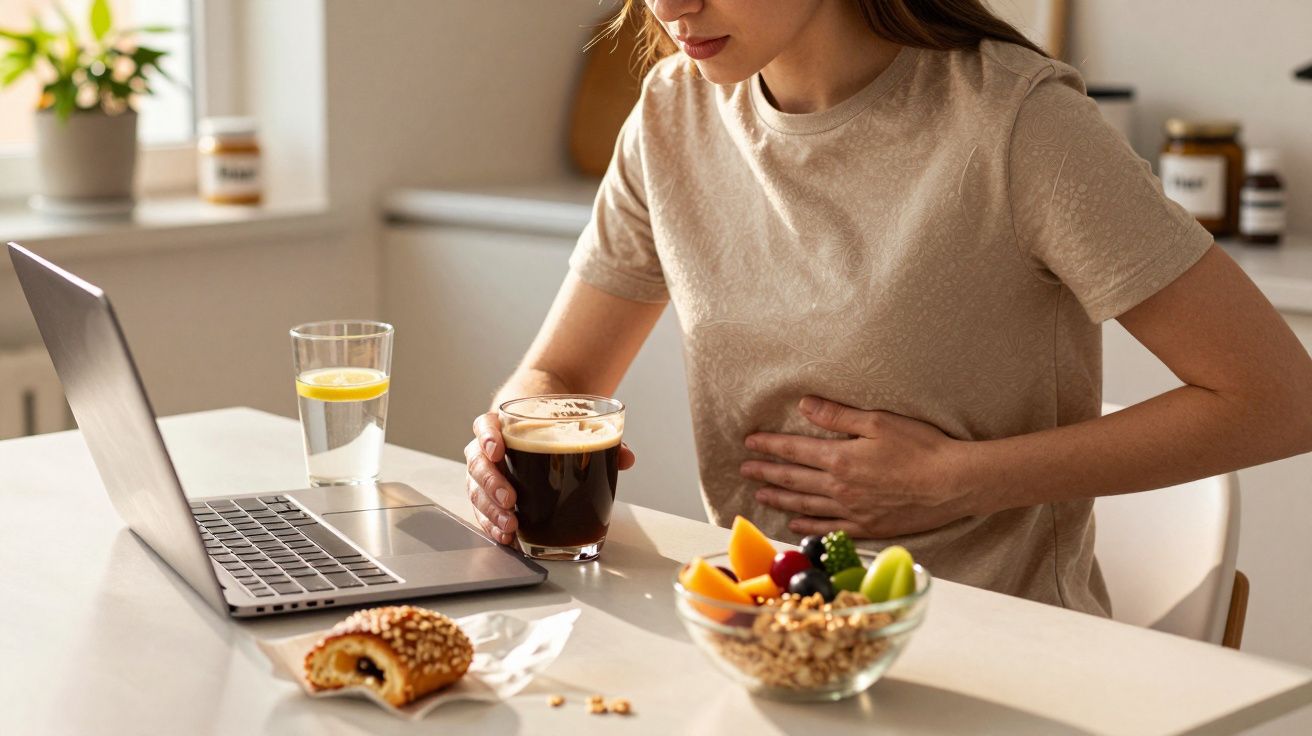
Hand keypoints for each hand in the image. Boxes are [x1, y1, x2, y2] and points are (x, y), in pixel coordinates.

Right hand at [465, 411, 636, 544]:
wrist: (542, 422)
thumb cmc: (554, 424)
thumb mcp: (575, 423)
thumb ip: (600, 437)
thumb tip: (625, 458)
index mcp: (504, 424)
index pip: (484, 425)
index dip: (487, 437)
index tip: (498, 450)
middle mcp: (489, 448)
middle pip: (478, 464)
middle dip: (491, 485)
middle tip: (511, 500)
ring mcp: (488, 472)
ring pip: (477, 490)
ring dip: (490, 511)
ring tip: (510, 526)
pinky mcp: (492, 495)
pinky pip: (483, 510)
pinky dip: (491, 524)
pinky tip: (505, 537)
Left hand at [740, 397, 973, 538]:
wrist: (954, 484)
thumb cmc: (922, 448)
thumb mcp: (879, 422)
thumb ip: (838, 416)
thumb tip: (805, 405)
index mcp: (840, 459)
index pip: (794, 450)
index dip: (769, 446)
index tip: (749, 443)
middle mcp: (840, 489)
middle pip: (793, 480)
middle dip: (766, 473)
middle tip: (744, 470)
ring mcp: (853, 511)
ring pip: (805, 506)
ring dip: (780, 499)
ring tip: (760, 494)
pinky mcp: (868, 527)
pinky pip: (829, 528)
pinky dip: (808, 526)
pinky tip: (795, 522)